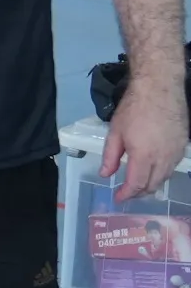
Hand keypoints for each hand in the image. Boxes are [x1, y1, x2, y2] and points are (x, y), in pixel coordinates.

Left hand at [104, 76, 187, 199]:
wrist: (159, 89)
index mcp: (144, 156)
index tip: (118, 198)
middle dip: (139, 193)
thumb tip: (105, 174)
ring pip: (165, 177)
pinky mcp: (183, 146)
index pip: (136, 184)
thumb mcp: (115, 133)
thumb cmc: (133, 109)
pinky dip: (162, 173)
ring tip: (139, 185)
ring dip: (151, 184)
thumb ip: (110, 156)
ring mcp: (176, 152)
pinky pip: (173, 167)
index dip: (126, 194)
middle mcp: (163, 158)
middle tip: (127, 193)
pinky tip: (153, 170)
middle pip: (153, 185)